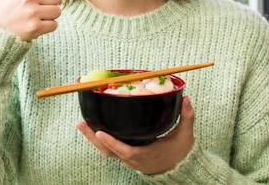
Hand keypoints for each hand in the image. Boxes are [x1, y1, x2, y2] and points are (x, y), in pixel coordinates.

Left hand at [76, 96, 194, 174]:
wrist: (180, 169)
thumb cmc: (180, 153)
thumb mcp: (185, 135)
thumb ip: (186, 117)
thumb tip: (186, 99)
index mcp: (145, 154)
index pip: (125, 151)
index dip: (112, 143)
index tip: (99, 133)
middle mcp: (133, 159)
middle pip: (108, 151)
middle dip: (93, 138)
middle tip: (81, 123)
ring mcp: (128, 159)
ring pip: (106, 151)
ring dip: (92, 138)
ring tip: (81, 124)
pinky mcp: (127, 156)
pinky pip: (110, 150)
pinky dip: (100, 140)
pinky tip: (93, 128)